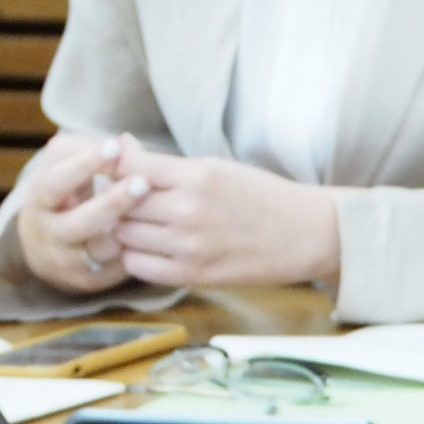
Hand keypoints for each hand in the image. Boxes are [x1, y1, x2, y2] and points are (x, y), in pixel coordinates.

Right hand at [14, 131, 148, 293]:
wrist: (46, 247)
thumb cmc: (67, 194)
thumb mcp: (67, 169)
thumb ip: (91, 153)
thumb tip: (127, 142)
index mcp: (39, 199)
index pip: (56, 183)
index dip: (83, 165)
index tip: (112, 146)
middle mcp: (48, 233)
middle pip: (82, 222)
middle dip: (112, 203)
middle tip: (142, 183)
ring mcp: (67, 261)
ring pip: (102, 248)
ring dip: (129, 230)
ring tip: (157, 211)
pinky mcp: (88, 282)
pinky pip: (118, 268)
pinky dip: (137, 252)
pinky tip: (158, 237)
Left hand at [109, 138, 342, 290]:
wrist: (308, 235)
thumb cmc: (262, 196)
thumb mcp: (216, 168)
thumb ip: (167, 165)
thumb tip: (118, 148)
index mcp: (196, 176)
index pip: (127, 167)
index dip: (115, 168)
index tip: (119, 172)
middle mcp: (189, 211)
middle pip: (120, 203)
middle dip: (118, 201)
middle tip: (126, 202)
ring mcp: (191, 246)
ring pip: (124, 236)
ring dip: (126, 230)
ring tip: (141, 226)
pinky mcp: (196, 275)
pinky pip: (140, 266)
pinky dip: (137, 257)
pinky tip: (153, 249)